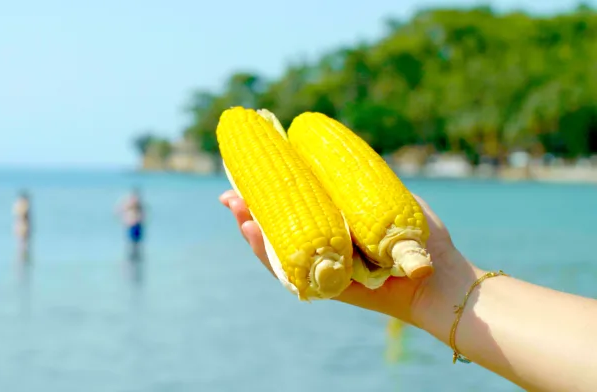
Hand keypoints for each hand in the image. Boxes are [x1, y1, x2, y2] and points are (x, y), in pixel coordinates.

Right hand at [219, 190, 467, 326]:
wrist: (442, 276)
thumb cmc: (423, 237)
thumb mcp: (389, 196)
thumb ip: (362, 179)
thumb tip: (329, 150)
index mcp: (336, 227)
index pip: (293, 207)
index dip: (267, 192)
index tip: (246, 173)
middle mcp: (325, 248)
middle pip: (277, 229)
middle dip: (249, 212)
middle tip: (229, 194)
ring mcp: (324, 268)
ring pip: (277, 250)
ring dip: (251, 232)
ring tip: (236, 210)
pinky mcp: (325, 288)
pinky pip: (291, 273)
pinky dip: (268, 255)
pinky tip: (252, 233)